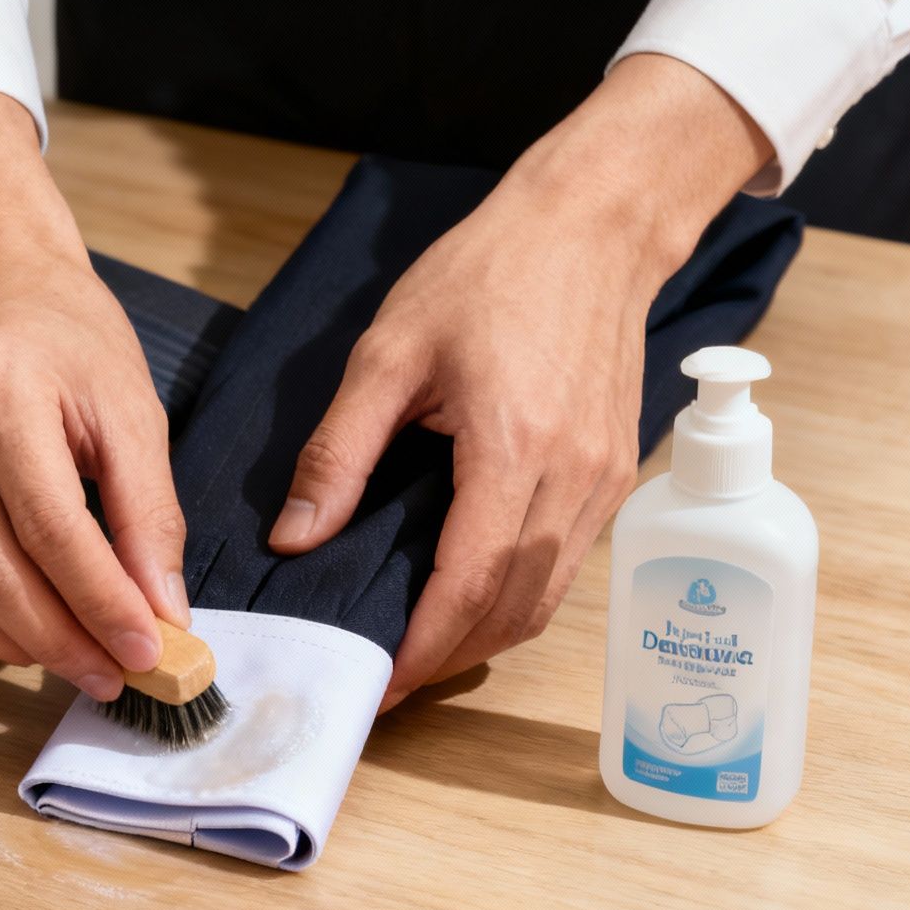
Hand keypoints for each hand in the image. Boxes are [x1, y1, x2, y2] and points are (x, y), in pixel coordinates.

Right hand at [0, 90, 189, 700]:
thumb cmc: (62, 332)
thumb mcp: (129, 404)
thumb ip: (149, 510)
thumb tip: (162, 612)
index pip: (50, 526)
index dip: (100, 602)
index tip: (148, 651)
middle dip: (60, 639)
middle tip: (115, 674)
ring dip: (15, 644)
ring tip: (77, 662)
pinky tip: (24, 632)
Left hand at [267, 55, 772, 710]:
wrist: (590, 226)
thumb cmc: (486, 274)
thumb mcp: (387, 352)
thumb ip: (338, 452)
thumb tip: (294, 538)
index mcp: (513, 446)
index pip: (469, 581)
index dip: (423, 646)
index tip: (377, 683)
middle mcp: (572, 475)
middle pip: (512, 608)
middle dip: (448, 657)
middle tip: (385, 681)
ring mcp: (604, 481)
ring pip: (546, 598)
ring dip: (484, 638)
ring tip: (420, 653)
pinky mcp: (614, 476)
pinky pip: (566, 566)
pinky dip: (517, 600)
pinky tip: (467, 600)